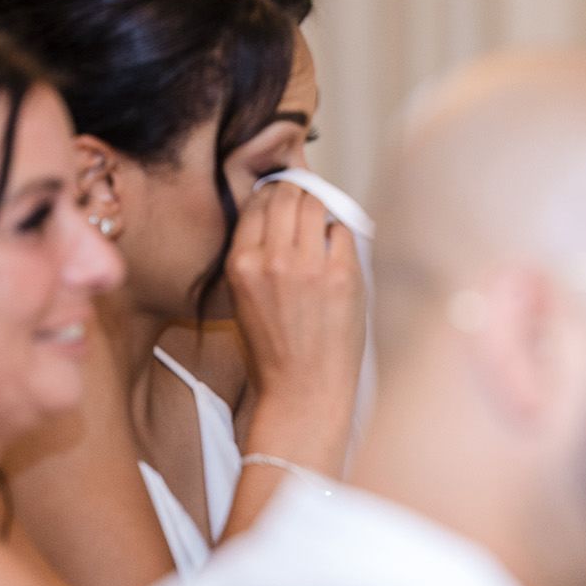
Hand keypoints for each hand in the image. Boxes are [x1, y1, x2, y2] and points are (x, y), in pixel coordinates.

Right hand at [226, 181, 366, 417]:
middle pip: (288, 196)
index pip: (257, 204)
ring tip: (321, 226)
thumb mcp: (243, 299)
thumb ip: (255, 256)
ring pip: (317, 206)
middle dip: (298, 194)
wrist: (303, 391)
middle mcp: (272, 260)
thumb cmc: (274, 352)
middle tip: (306, 201)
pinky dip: (341, 236)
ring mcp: (310, 266)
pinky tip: (336, 253)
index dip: (273, 194)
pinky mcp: (343, 275)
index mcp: (241, 264)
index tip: (283, 195)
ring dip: (321, 210)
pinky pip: (343, 232)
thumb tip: (277, 214)